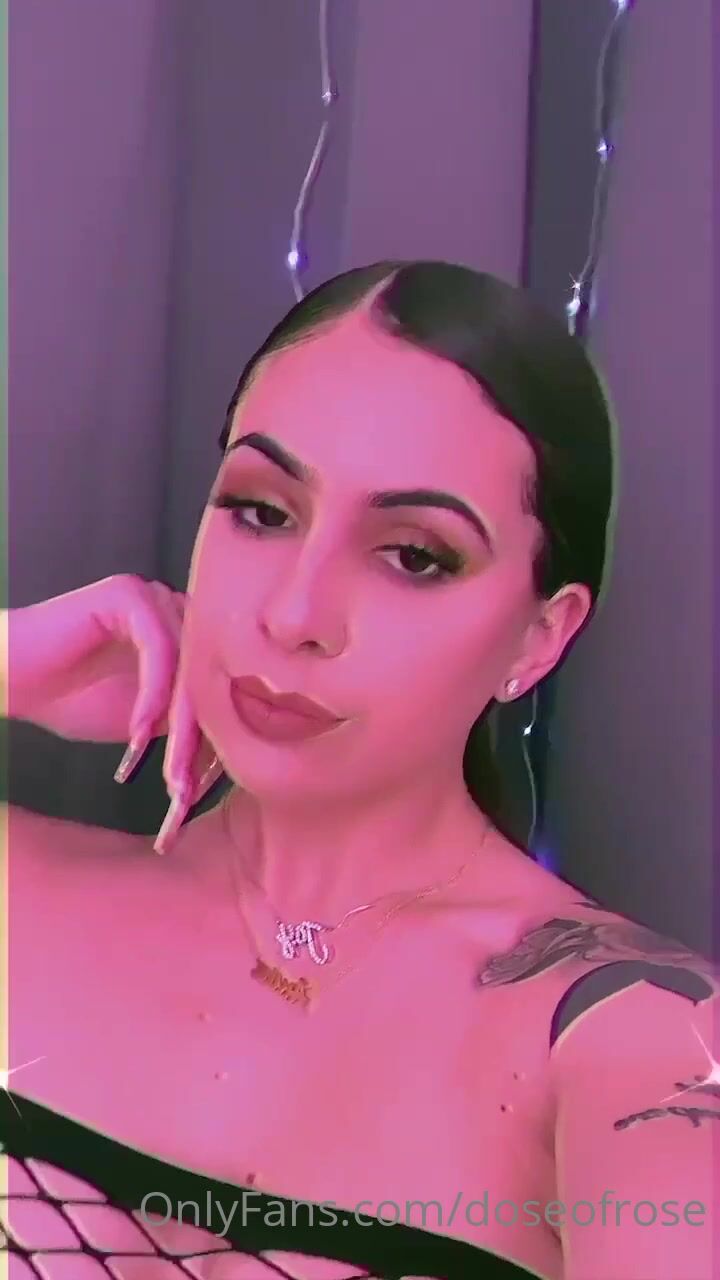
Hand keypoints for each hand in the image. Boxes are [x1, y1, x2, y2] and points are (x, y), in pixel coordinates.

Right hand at [7, 575, 222, 847]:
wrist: (7, 678)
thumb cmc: (67, 697)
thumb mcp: (141, 722)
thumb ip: (182, 726)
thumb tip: (229, 758)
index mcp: (184, 633)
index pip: (216, 685)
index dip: (211, 737)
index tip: (199, 788)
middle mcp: (176, 608)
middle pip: (208, 675)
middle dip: (199, 737)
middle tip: (184, 788)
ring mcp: (155, 596)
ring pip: (189, 665)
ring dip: (181, 724)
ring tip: (167, 771)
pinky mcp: (129, 595)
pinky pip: (159, 649)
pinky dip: (153, 695)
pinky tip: (138, 732)